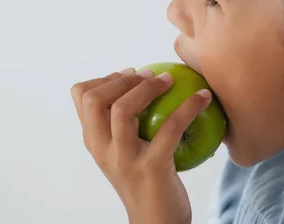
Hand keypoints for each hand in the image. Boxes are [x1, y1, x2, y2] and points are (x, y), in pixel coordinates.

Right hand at [71, 67, 211, 223]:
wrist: (156, 222)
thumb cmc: (144, 181)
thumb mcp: (122, 151)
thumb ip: (120, 125)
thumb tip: (139, 81)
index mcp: (93, 141)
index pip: (81, 96)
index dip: (104, 78)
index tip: (128, 74)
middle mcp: (102, 149)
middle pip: (94, 100)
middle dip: (122, 79)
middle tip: (148, 74)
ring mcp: (124, 159)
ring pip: (122, 110)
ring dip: (148, 87)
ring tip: (168, 80)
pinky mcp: (152, 167)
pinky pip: (170, 128)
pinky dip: (188, 107)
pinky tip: (203, 98)